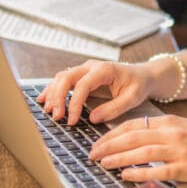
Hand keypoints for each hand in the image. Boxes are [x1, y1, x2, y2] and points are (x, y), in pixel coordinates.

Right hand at [37, 59, 152, 124]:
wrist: (143, 75)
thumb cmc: (138, 85)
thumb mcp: (132, 98)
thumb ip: (113, 108)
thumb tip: (93, 118)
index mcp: (105, 69)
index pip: (83, 85)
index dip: (75, 103)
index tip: (72, 121)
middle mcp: (92, 66)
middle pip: (67, 77)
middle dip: (58, 97)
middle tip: (57, 117)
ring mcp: (85, 69)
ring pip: (62, 77)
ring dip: (53, 94)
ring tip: (49, 111)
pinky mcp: (82, 76)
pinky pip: (63, 80)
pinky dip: (53, 89)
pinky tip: (43, 100)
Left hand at [88, 115, 186, 183]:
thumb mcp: (181, 126)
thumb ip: (158, 130)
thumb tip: (130, 138)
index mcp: (169, 121)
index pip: (133, 124)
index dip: (112, 133)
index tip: (98, 141)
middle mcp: (172, 134)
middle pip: (132, 138)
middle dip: (109, 146)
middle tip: (93, 154)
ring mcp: (178, 151)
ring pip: (141, 153)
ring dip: (119, 159)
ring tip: (103, 163)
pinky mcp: (185, 169)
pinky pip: (157, 171)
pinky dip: (139, 173)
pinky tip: (125, 174)